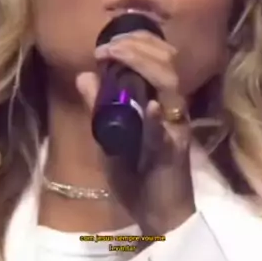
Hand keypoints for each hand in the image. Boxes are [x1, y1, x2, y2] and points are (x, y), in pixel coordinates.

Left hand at [76, 30, 195, 235]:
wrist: (156, 216)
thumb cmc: (135, 178)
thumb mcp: (108, 139)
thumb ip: (98, 108)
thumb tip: (84, 75)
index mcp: (156, 100)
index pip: (156, 59)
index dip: (135, 43)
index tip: (105, 45)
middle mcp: (170, 107)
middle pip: (165, 63)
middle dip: (138, 46)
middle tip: (111, 46)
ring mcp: (176, 126)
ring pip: (171, 85)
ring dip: (146, 66)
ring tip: (121, 57)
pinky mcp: (178, 150)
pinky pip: (169, 129)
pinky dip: (158, 117)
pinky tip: (150, 107)